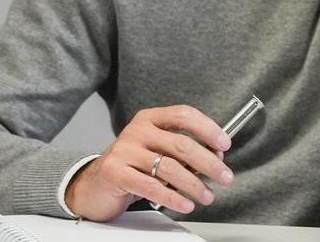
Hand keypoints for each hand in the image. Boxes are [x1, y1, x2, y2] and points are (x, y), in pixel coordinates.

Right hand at [65, 105, 233, 220]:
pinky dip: (174, 197)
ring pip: (170, 168)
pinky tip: (185, 204)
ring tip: (207, 196)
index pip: (184, 115)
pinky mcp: (115, 172)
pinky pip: (152, 186)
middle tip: (225, 177)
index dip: (208, 129)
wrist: (94, 185)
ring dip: (194, 185)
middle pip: (182, 144)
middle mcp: (137, 130)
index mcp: (150, 119)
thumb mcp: (158, 151)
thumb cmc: (133, 167)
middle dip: (209, 163)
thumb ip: (183, 152)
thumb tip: (216, 157)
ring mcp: (124, 150)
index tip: (224, 145)